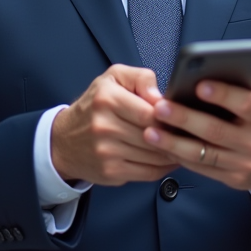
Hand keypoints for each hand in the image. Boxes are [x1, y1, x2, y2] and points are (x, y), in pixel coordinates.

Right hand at [51, 65, 178, 185]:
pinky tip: (169, 159)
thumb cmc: (94, 106)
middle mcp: (104, 126)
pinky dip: (164, 168)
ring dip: (172, 152)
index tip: (179, 116)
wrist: (63, 141)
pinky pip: (148, 173)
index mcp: (107, 99)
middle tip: (187, 132)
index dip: (169, 115)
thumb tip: (160, 97)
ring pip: (154, 156)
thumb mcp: (113, 78)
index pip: (149, 111)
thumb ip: (141, 78)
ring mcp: (107, 152)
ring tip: (182, 145)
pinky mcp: (111, 172)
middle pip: (154, 135)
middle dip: (174, 135)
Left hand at [141, 69, 250, 192]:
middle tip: (160, 107)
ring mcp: (244, 163)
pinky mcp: (232, 179)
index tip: (199, 85)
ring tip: (151, 131)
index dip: (222, 94)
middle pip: (216, 130)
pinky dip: (180, 157)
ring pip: (204, 154)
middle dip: (185, 118)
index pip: (244, 104)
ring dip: (174, 143)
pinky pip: (202, 168)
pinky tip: (162, 146)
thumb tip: (226, 62)